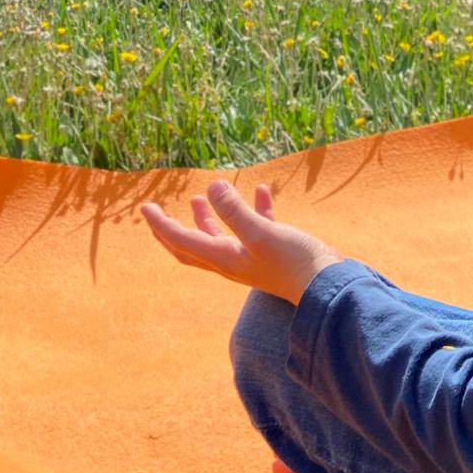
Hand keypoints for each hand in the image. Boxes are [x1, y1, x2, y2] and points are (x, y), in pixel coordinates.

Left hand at [141, 180, 340, 305]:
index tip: (145, 207)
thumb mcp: (261, 233)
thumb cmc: (294, 263)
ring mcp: (253, 258)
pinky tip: (262, 190)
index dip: (161, 225)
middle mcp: (233, 261)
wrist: (328, 286)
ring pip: (222, 237)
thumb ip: (234, 211)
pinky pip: (257, 227)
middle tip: (156, 213)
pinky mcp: (274, 252)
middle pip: (193, 246)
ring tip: (200, 196)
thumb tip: (209, 186)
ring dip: (208, 218)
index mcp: (224, 259)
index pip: (182, 241)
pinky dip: (254, 208)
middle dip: (173, 230)